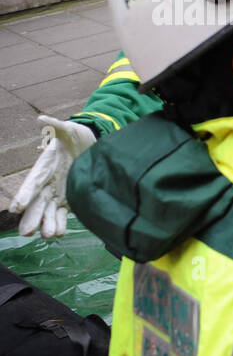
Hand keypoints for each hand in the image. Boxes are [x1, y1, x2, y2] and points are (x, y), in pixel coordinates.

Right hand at [9, 116, 95, 238]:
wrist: (93, 145)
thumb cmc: (77, 136)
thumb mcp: (69, 129)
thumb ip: (56, 126)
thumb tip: (42, 119)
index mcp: (44, 168)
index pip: (31, 183)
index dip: (23, 196)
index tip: (16, 208)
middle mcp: (48, 183)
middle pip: (36, 203)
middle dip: (32, 217)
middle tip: (27, 232)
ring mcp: (58, 193)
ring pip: (48, 212)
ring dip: (46, 223)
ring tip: (47, 235)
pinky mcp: (70, 200)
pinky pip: (62, 214)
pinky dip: (60, 223)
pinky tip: (59, 233)